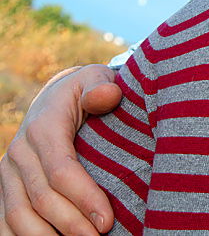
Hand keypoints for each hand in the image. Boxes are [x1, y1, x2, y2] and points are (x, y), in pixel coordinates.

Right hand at [1, 64, 121, 234]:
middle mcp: (19, 153)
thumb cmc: (86, 91)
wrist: (55, 97)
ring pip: (17, 216)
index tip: (107, 220)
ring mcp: (8, 173)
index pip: (61, 170)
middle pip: (41, 198)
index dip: (84, 198)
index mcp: (43, 127)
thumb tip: (107, 94)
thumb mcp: (95, 79)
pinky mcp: (6, 188)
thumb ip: (102, 86)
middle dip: (71, 224)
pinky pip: (5, 221)